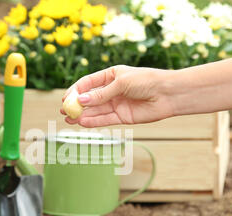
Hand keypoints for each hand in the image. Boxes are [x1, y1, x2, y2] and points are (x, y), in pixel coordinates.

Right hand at [61, 65, 175, 127]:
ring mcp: (116, 104)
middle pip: (90, 98)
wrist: (168, 94)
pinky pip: (105, 120)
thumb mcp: (121, 83)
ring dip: (82, 115)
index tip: (66, 98)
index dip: (76, 90)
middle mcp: (112, 90)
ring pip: (95, 111)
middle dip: (76, 105)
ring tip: (69, 120)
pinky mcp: (122, 117)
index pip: (88, 83)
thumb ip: (101, 94)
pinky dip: (94, 122)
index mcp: (111, 75)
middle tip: (64, 111)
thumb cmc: (147, 81)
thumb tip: (81, 100)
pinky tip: (83, 123)